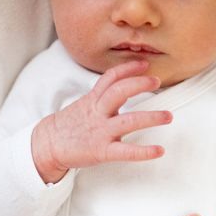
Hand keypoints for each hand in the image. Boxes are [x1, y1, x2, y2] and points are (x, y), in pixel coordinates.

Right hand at [32, 58, 172, 183]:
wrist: (47, 145)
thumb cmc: (68, 126)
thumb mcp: (83, 104)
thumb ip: (102, 97)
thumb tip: (123, 88)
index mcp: (93, 100)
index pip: (111, 78)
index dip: (128, 68)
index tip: (145, 64)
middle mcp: (98, 113)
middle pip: (119, 92)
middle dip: (139, 84)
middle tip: (157, 80)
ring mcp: (101, 132)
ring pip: (128, 120)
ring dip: (151, 117)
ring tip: (168, 116)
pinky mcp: (102, 151)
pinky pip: (126, 151)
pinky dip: (144, 151)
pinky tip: (159, 150)